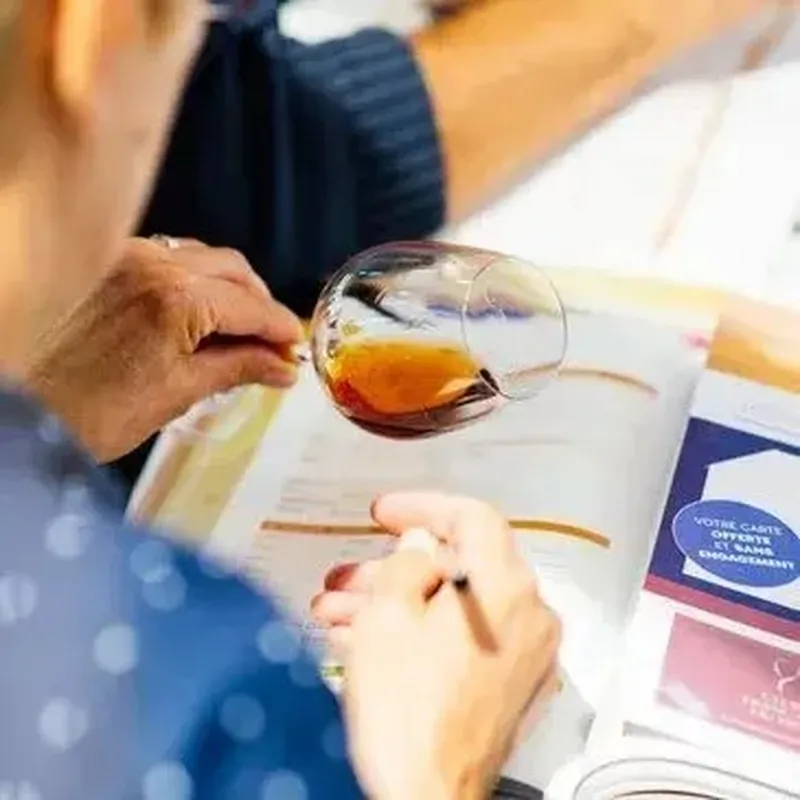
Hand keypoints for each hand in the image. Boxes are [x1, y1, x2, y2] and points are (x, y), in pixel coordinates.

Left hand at [27, 238, 302, 461]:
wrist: (15, 405)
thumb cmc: (90, 413)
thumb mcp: (177, 393)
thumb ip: (237, 369)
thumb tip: (283, 368)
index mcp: (177, 298)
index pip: (252, 305)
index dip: (281, 328)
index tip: (296, 349)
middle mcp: (153, 263)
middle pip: (235, 268)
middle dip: (260, 303)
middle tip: (273, 342)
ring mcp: (125, 257)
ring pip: (201, 257)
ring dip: (229, 287)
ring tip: (237, 328)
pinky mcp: (103, 262)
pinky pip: (166, 257)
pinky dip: (193, 279)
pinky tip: (194, 311)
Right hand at [319, 492, 560, 799]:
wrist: (424, 799)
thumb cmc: (408, 714)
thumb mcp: (388, 614)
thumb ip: (406, 561)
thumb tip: (418, 547)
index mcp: (506, 588)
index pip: (472, 518)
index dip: (422, 506)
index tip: (385, 512)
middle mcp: (530, 617)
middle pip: (460, 566)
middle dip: (394, 569)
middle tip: (349, 576)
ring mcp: (525, 657)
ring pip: (455, 607)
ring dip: (398, 604)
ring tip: (341, 614)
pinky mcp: (511, 689)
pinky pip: (465, 640)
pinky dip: (422, 633)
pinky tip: (370, 642)